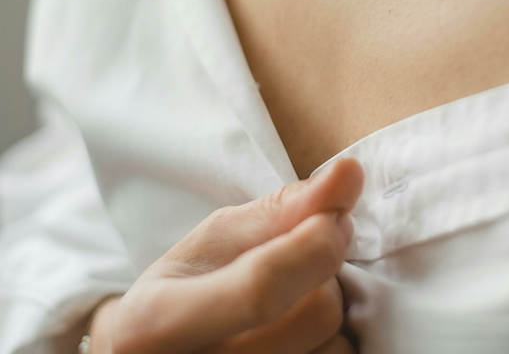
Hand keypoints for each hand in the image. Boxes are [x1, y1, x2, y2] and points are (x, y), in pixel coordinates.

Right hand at [88, 158, 363, 353]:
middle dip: (326, 273)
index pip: (263, 288)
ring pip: (338, 345)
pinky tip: (298, 334)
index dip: (316, 244)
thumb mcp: (216, 240)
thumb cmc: (187, 289)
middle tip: (304, 259)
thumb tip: (351, 172)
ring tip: (291, 306)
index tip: (335, 214)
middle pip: (317, 313)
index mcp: (157, 325)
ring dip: (332, 311)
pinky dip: (332, 342)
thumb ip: (284, 208)